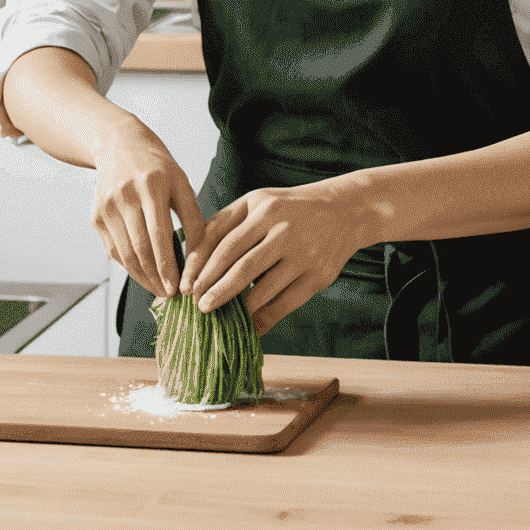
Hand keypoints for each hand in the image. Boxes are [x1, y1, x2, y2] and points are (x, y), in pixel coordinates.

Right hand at [90, 114, 205, 299]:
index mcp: (152, 184)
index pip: (160, 235)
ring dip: (142, 277)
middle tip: (170, 295)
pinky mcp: (96, 215)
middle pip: (140, 248)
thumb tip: (200, 255)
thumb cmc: (157, 166)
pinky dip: (129, 265)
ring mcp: (107, 206)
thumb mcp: (181, 182)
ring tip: (159, 289)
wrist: (118, 144)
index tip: (179, 288)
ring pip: (125, 253)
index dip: (168, 266)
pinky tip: (143, 273)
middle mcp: (126, 195)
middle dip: (156, 278)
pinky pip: (114, 249)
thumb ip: (193, 217)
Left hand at [178, 183, 356, 336]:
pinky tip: (248, 326)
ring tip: (217, 317)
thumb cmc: (288, 208)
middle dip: (215, 289)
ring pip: (262, 289)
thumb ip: (226, 223)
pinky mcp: (318, 276)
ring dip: (237, 308)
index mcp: (262, 207)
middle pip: (241, 265)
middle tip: (197, 307)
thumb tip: (192, 256)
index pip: (223, 240)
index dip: (201, 266)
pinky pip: (285, 304)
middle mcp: (283, 228)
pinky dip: (264, 319)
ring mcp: (303, 253)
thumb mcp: (258, 203)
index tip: (185, 286)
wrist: (343, 210)